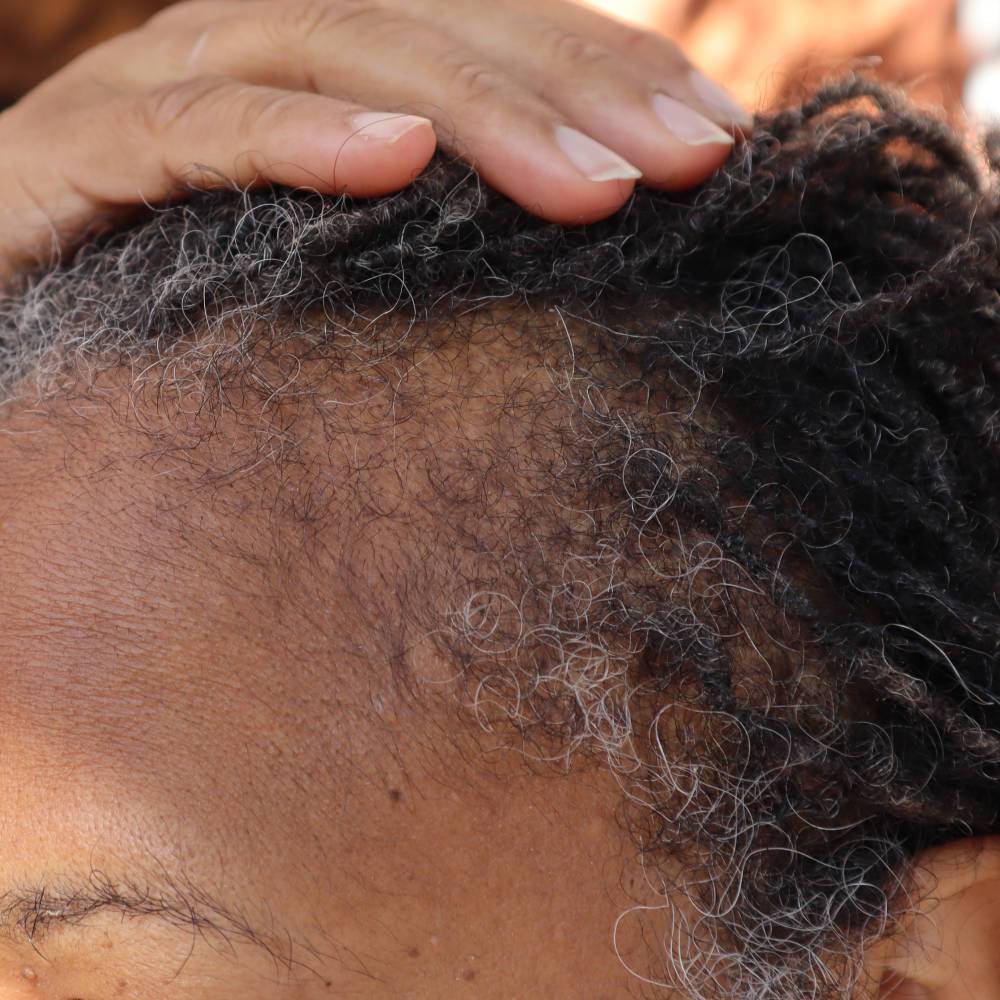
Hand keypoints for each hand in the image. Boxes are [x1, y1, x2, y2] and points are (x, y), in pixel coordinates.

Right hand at [0, 0, 749, 275]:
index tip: (720, 146)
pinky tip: (394, 163)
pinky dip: (296, 137)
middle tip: (693, 162)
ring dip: (470, 110)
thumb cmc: (176, 310)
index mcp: (324, 70)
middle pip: (431, 24)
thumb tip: (581, 242)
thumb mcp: (331, 270)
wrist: (9, 336)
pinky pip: (195, 126)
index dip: (607, 75)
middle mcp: (250, 47)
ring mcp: (161, 87)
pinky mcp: (79, 152)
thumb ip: (433, 243)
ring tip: (590, 190)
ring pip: (331, 49)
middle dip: (573, 87)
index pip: (485, 32)